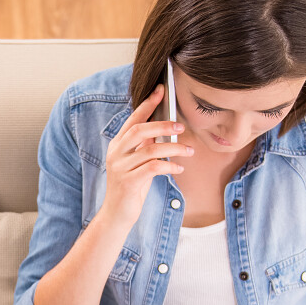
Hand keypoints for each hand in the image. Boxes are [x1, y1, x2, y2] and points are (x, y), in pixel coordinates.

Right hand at [101, 84, 191, 227]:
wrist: (116, 215)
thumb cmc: (130, 187)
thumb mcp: (137, 163)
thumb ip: (145, 146)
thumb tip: (163, 128)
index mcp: (117, 145)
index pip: (132, 119)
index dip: (147, 104)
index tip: (161, 90)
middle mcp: (116, 153)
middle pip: (140, 131)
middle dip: (162, 125)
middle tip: (181, 126)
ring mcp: (121, 168)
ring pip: (151, 150)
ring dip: (174, 148)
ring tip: (189, 150)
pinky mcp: (129, 182)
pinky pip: (153, 168)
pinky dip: (170, 166)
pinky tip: (179, 168)